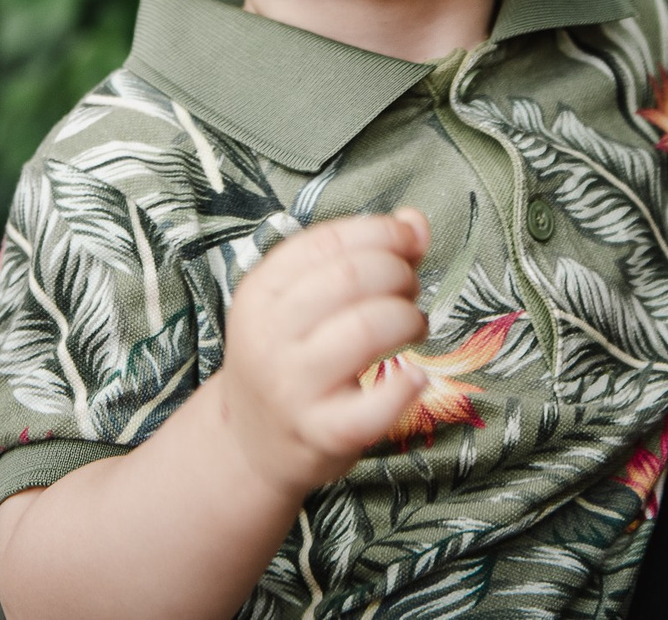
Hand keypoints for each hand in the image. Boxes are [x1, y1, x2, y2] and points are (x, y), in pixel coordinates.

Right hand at [212, 209, 431, 499]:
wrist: (251, 444)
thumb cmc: (289, 359)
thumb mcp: (304, 301)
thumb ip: (360, 254)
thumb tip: (415, 223)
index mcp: (260, 291)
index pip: (328, 240)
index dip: (383, 233)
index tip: (410, 242)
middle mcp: (268, 335)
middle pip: (351, 278)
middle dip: (399, 274)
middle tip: (409, 292)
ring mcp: (292, 386)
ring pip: (367, 329)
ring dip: (408, 318)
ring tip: (412, 327)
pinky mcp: (321, 432)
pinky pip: (375, 406)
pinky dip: (408, 386)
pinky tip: (416, 378)